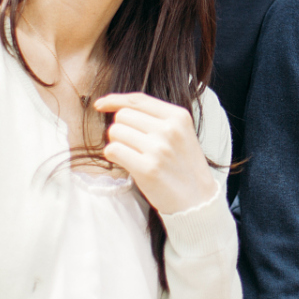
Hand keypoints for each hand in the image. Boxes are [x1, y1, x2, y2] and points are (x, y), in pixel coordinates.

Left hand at [93, 92, 214, 215]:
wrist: (197, 198)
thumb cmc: (184, 165)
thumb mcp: (181, 133)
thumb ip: (157, 118)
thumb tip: (118, 107)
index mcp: (179, 116)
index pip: (138, 99)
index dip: (115, 100)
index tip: (101, 104)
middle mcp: (168, 129)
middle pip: (123, 116)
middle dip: (120, 128)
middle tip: (131, 144)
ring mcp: (158, 149)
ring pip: (115, 132)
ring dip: (117, 143)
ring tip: (132, 154)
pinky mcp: (147, 168)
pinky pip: (113, 150)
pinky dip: (114, 156)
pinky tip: (126, 162)